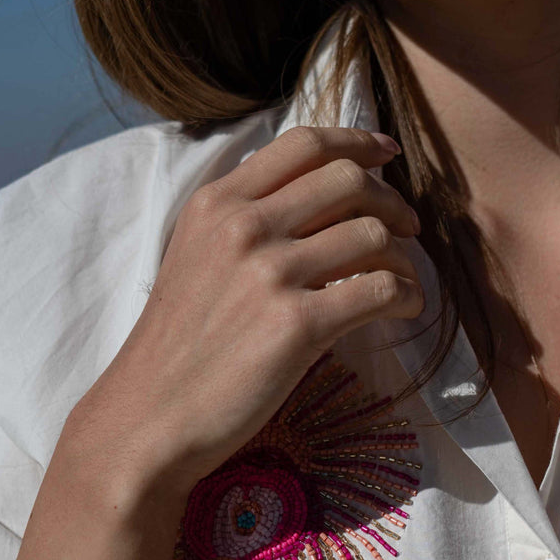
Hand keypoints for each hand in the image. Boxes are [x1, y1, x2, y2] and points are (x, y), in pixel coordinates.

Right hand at [71, 126, 423, 499]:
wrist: (150, 416)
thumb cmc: (178, 349)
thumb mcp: (195, 259)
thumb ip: (244, 224)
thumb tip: (317, 205)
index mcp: (218, 203)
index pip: (304, 145)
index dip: (358, 143)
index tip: (387, 153)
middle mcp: (244, 226)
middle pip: (348, 181)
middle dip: (392, 201)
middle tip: (409, 229)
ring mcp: (271, 273)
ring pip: (372, 233)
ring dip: (403, 256)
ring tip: (403, 281)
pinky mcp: (298, 324)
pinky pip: (380, 289)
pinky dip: (407, 295)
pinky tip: (405, 309)